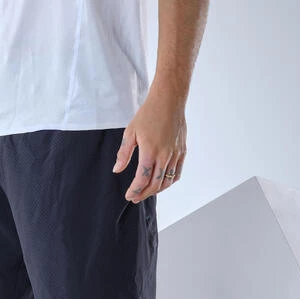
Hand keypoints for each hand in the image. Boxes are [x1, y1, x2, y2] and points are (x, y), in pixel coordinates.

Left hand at [113, 87, 186, 202]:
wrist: (169, 100)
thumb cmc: (148, 114)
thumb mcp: (130, 132)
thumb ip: (124, 154)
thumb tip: (117, 170)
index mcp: (150, 151)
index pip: (142, 179)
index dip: (134, 190)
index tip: (128, 195)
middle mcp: (164, 156)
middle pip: (154, 184)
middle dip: (143, 194)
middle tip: (135, 197)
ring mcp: (175, 155)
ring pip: (166, 181)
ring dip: (156, 190)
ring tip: (146, 192)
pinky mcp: (182, 152)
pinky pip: (176, 174)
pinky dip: (169, 182)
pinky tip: (161, 183)